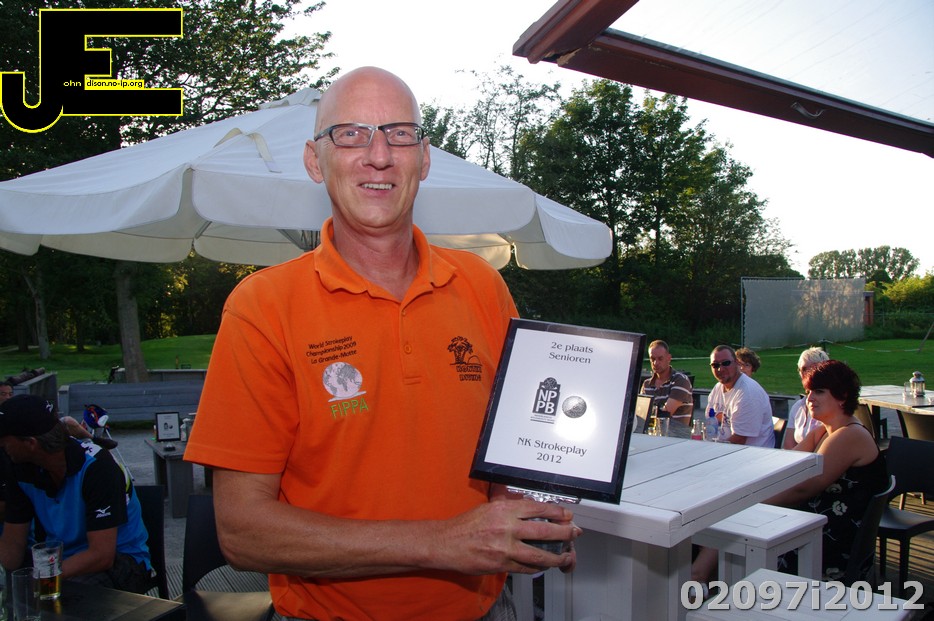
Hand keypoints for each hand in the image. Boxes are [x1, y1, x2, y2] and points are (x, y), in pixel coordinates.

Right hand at [433, 496, 580, 575]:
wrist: (446, 543)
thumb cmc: (465, 525)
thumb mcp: (488, 507)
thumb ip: (508, 507)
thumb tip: (529, 508)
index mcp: (504, 510)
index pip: (537, 508)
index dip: (556, 512)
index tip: (567, 515)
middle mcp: (507, 527)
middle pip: (544, 530)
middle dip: (564, 533)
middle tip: (574, 533)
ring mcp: (505, 548)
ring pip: (539, 553)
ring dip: (556, 556)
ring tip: (565, 556)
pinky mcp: (501, 564)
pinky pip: (526, 568)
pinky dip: (537, 567)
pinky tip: (543, 565)